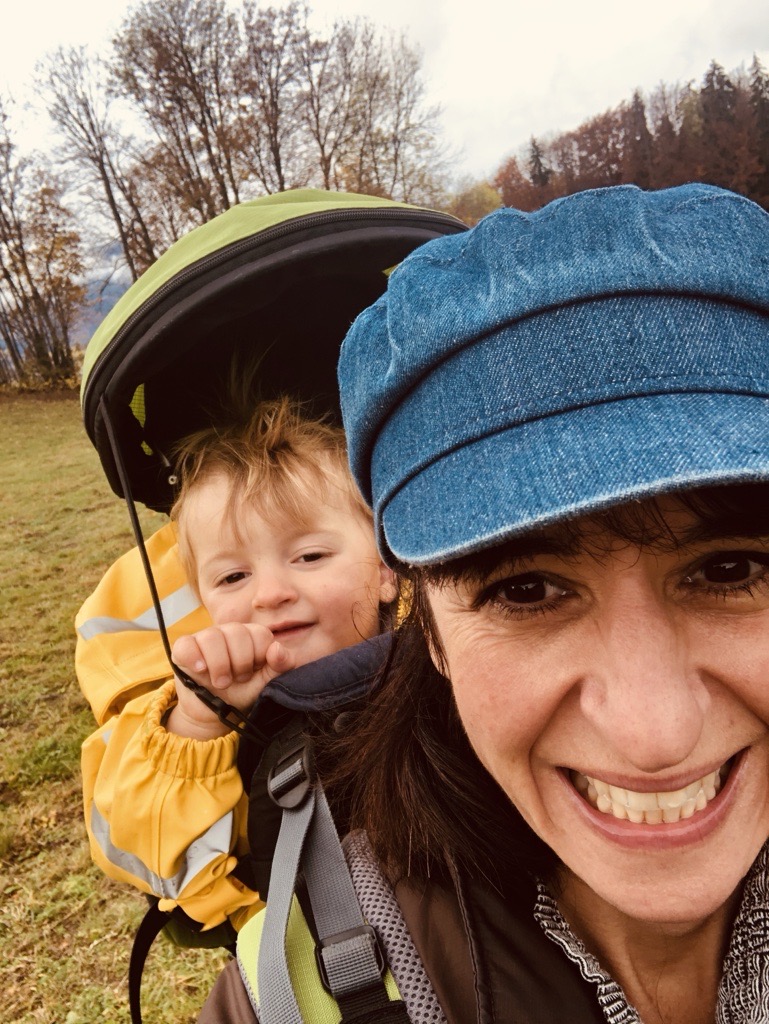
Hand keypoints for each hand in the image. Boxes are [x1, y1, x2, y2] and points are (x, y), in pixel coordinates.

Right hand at [167, 623, 294, 738]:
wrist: (215, 712)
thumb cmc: (242, 692)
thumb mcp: (265, 682)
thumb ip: (279, 666)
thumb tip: (277, 648)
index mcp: (250, 635)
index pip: (260, 634)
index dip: (259, 657)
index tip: (253, 673)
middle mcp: (228, 631)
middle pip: (237, 632)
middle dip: (240, 662)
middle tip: (236, 680)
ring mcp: (204, 637)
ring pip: (212, 637)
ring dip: (219, 664)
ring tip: (221, 682)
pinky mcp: (183, 649)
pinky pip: (186, 644)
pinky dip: (194, 657)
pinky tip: (201, 670)